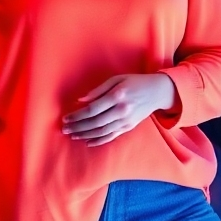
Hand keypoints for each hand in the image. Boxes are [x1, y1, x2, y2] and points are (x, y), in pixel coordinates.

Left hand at [62, 73, 177, 146]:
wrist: (156, 92)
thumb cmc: (134, 82)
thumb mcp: (117, 79)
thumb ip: (98, 90)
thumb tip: (80, 100)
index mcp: (117, 95)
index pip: (93, 109)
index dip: (78, 115)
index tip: (66, 117)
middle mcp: (122, 110)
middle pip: (95, 122)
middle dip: (78, 127)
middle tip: (65, 129)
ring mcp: (126, 121)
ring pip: (102, 132)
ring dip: (85, 135)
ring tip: (73, 135)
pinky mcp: (128, 127)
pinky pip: (111, 136)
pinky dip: (99, 141)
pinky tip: (88, 141)